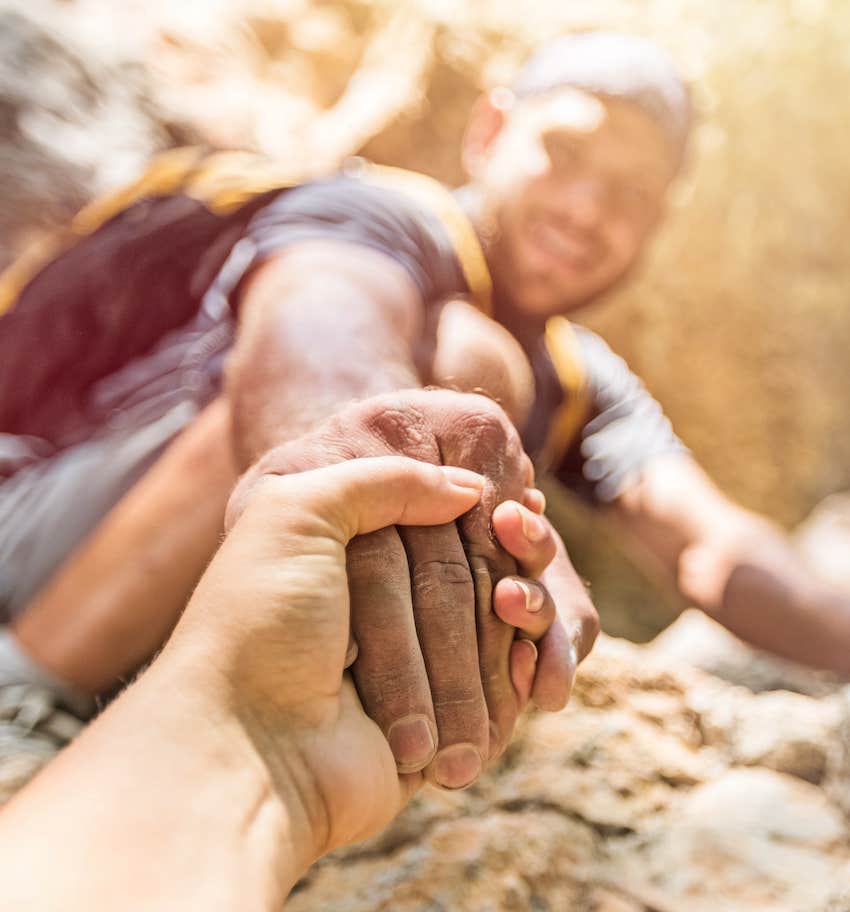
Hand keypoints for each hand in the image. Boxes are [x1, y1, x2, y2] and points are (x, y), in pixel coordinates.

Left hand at [228, 389, 597, 786]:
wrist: (245, 747)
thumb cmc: (262, 621)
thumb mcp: (299, 512)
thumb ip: (383, 479)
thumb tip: (466, 486)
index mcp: (346, 557)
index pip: (437, 524)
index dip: (480, 514)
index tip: (517, 504)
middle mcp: (377, 610)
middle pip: (471, 578)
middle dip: (502, 568)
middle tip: (515, 562)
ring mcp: (411, 669)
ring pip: (492, 633)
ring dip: (516, 620)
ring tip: (518, 604)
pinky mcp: (438, 725)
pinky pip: (498, 695)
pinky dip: (517, 677)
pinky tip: (530, 662)